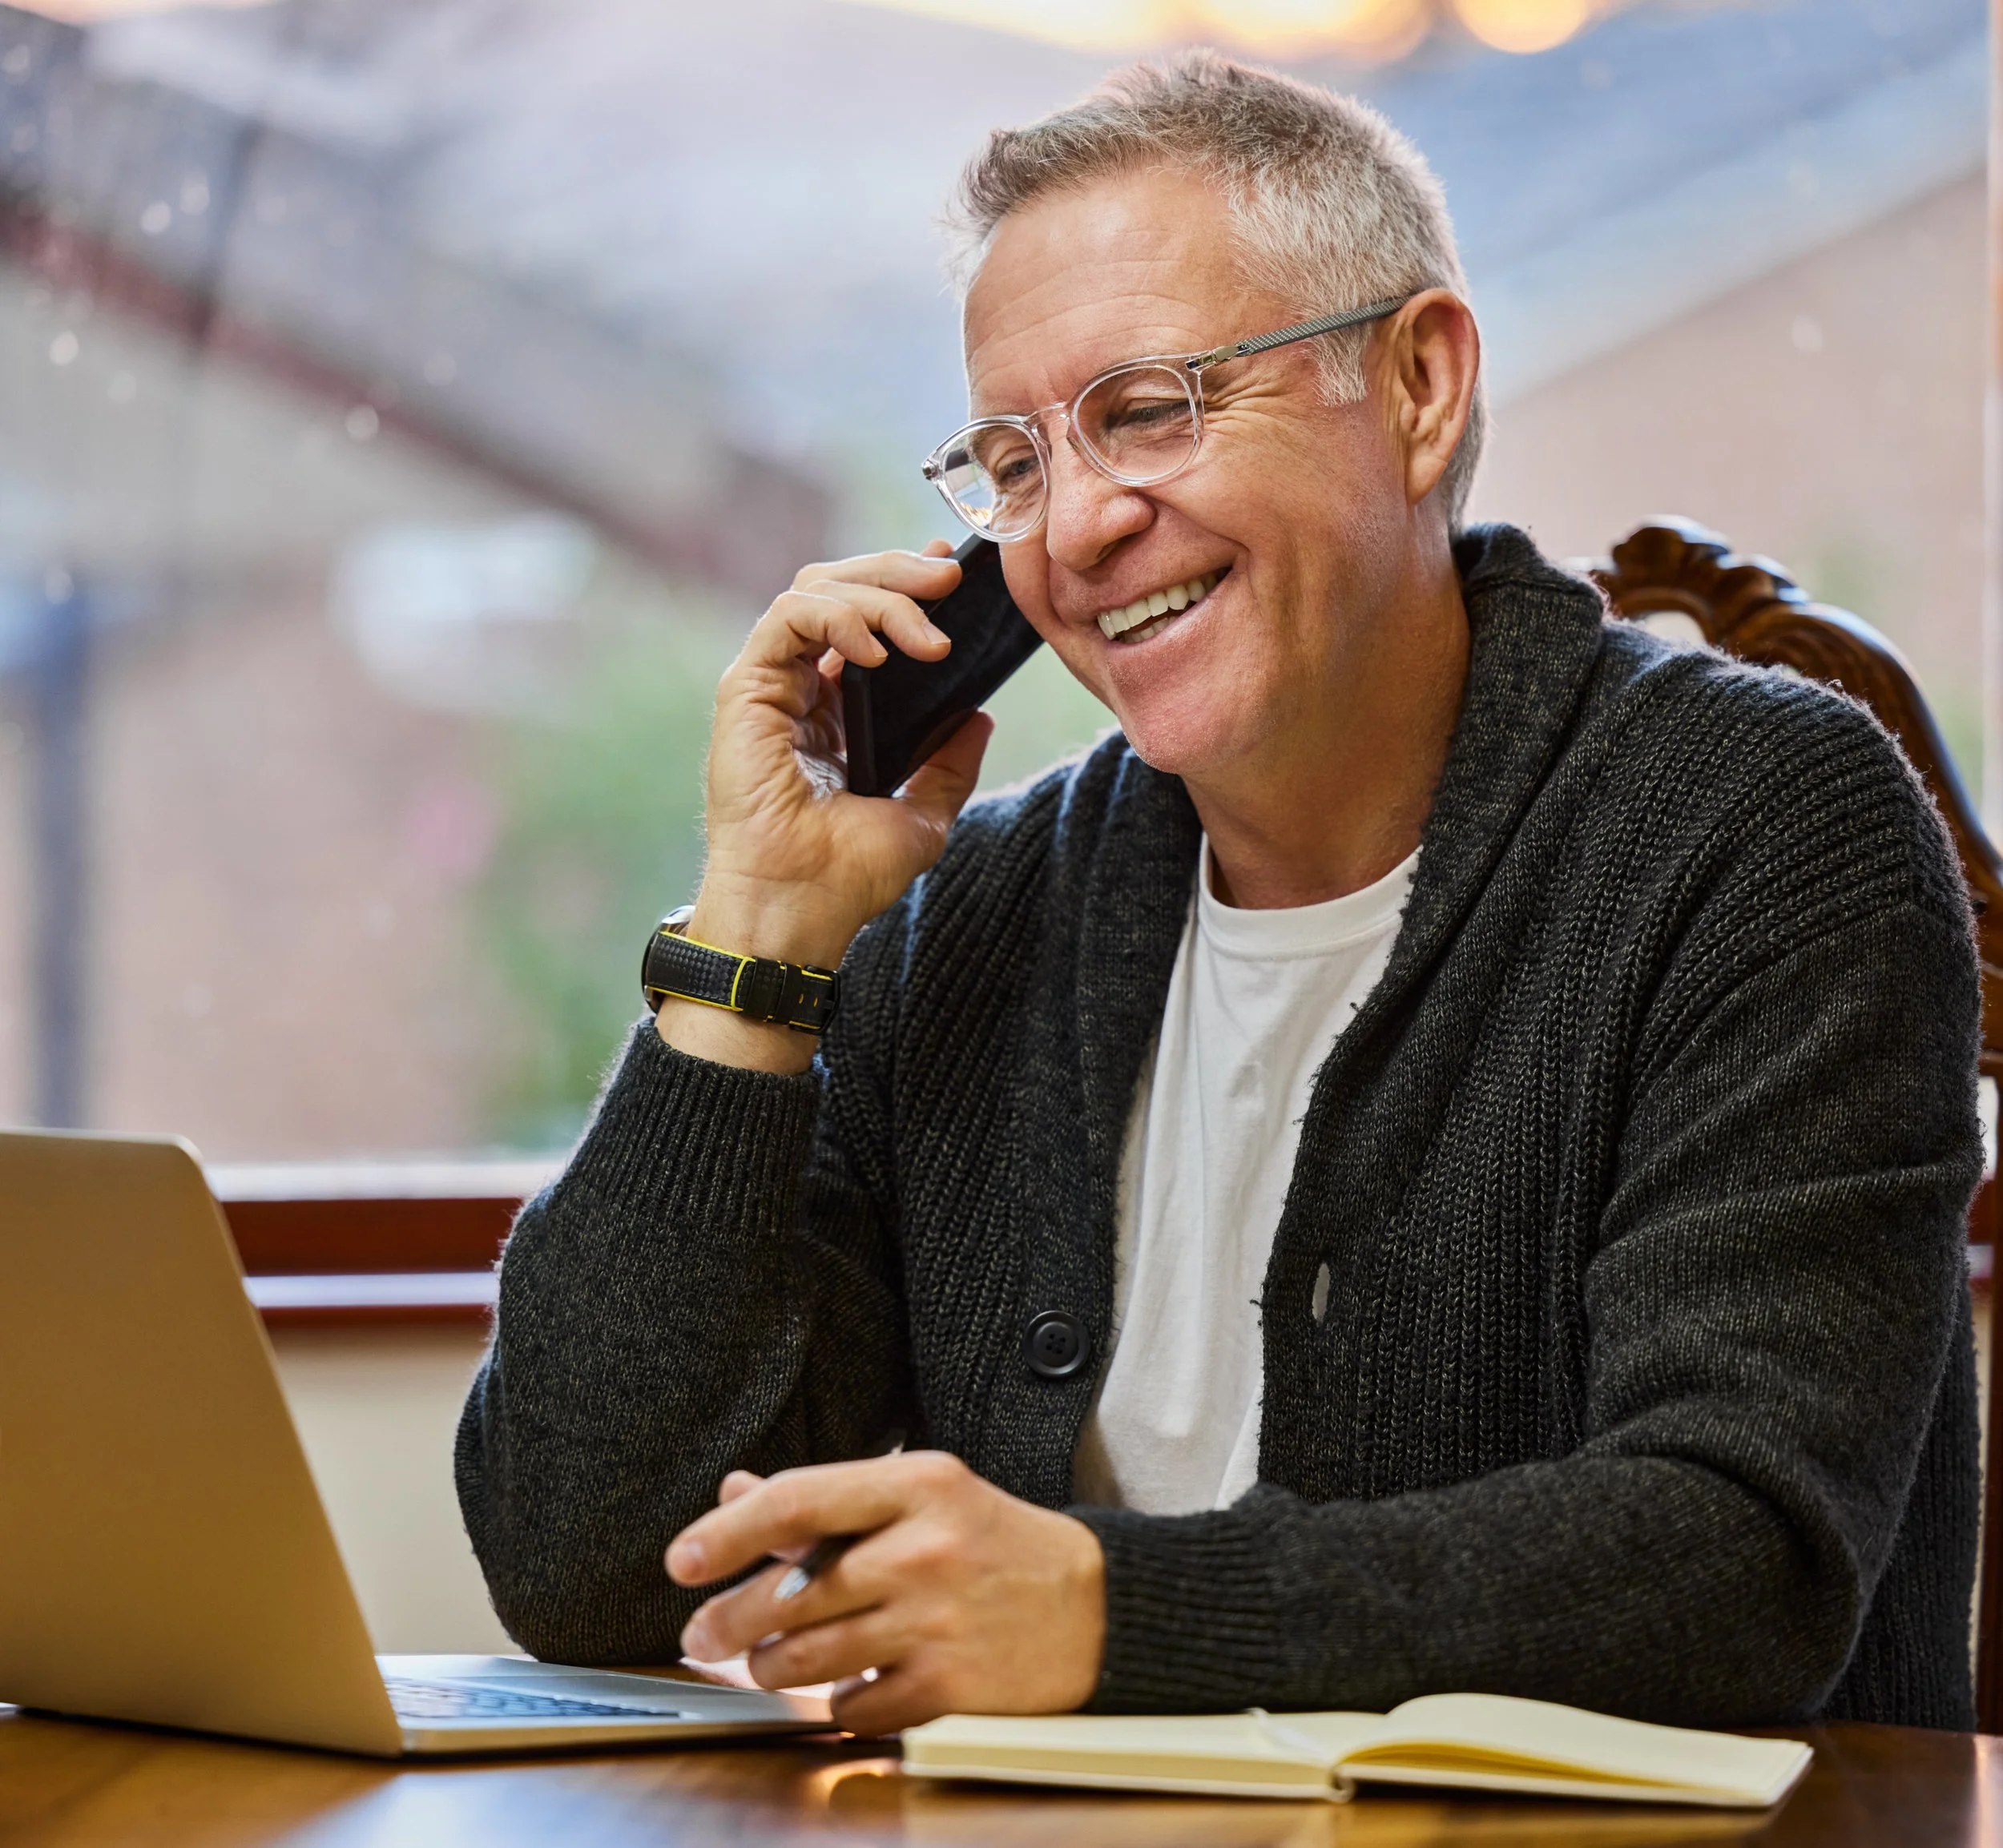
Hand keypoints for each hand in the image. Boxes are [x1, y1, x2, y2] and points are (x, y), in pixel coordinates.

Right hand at [658, 542, 993, 1073]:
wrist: (800, 913)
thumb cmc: (845, 879)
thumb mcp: (922, 816)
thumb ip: (947, 765)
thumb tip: (980, 718)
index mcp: (832, 710)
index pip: (863, 620)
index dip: (904, 586)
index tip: (953, 577)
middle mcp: (797, 689)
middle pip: (838, 588)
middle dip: (898, 571)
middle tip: (949, 577)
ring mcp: (769, 686)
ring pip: (815, 592)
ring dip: (879, 595)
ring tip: (928, 631)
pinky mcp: (746, 690)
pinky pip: (790, 618)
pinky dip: (839, 617)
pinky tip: (878, 650)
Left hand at [665, 1451, 1104, 1734]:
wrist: (1095, 1605)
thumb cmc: (992, 1542)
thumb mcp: (921, 1494)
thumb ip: (827, 1499)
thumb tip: (734, 1494)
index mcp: (918, 1486)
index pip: (798, 1501)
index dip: (728, 1533)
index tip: (681, 1560)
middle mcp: (924, 1550)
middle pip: (791, 1593)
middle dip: (729, 1621)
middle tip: (702, 1634)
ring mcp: (938, 1622)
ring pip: (809, 1657)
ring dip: (772, 1666)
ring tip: (770, 1659)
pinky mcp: (950, 1688)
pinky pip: (855, 1708)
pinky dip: (838, 1702)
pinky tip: (848, 1684)